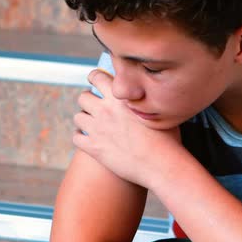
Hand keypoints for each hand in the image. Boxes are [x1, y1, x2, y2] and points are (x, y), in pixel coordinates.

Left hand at [72, 69, 182, 187]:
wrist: (160, 164)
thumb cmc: (166, 138)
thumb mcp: (158, 110)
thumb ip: (145, 100)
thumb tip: (148, 95)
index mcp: (120, 97)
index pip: (98, 77)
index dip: (95, 78)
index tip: (95, 81)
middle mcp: (105, 110)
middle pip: (83, 97)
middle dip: (88, 100)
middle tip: (94, 106)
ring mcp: (98, 129)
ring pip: (78, 117)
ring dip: (84, 119)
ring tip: (91, 124)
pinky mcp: (94, 148)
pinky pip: (76, 138)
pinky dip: (79, 138)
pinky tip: (86, 139)